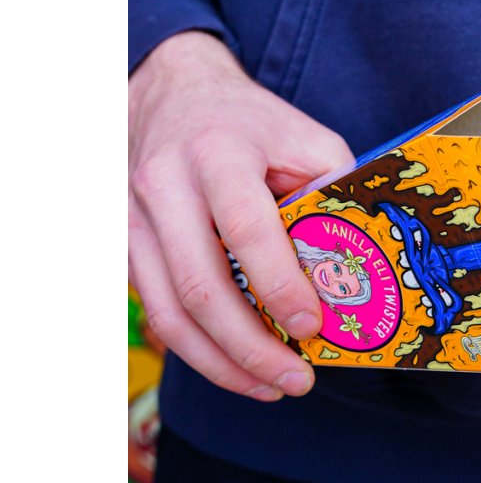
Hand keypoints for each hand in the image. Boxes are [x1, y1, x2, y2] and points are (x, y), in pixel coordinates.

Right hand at [128, 31, 354, 400]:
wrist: (171, 94)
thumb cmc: (251, 123)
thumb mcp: (305, 137)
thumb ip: (332, 190)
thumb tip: (357, 262)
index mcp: (219, 152)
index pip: (246, 227)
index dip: (279, 284)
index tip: (312, 327)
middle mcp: (164, 184)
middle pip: (199, 285)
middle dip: (250, 347)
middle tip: (297, 381)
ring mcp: (133, 218)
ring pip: (168, 312)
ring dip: (221, 364)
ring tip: (271, 388)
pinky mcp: (123, 246)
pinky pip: (155, 311)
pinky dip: (196, 349)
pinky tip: (235, 366)